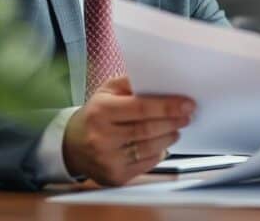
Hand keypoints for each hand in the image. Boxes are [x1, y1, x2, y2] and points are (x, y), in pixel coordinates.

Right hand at [63, 76, 194, 185]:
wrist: (72, 145)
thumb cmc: (96, 114)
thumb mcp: (107, 91)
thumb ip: (132, 83)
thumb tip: (162, 82)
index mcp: (101, 111)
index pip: (141, 108)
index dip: (167, 106)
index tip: (188, 104)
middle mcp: (102, 137)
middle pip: (148, 129)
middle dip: (173, 122)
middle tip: (187, 116)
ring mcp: (108, 160)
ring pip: (150, 148)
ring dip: (169, 137)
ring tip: (176, 129)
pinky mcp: (115, 176)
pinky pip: (146, 164)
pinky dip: (159, 153)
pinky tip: (162, 145)